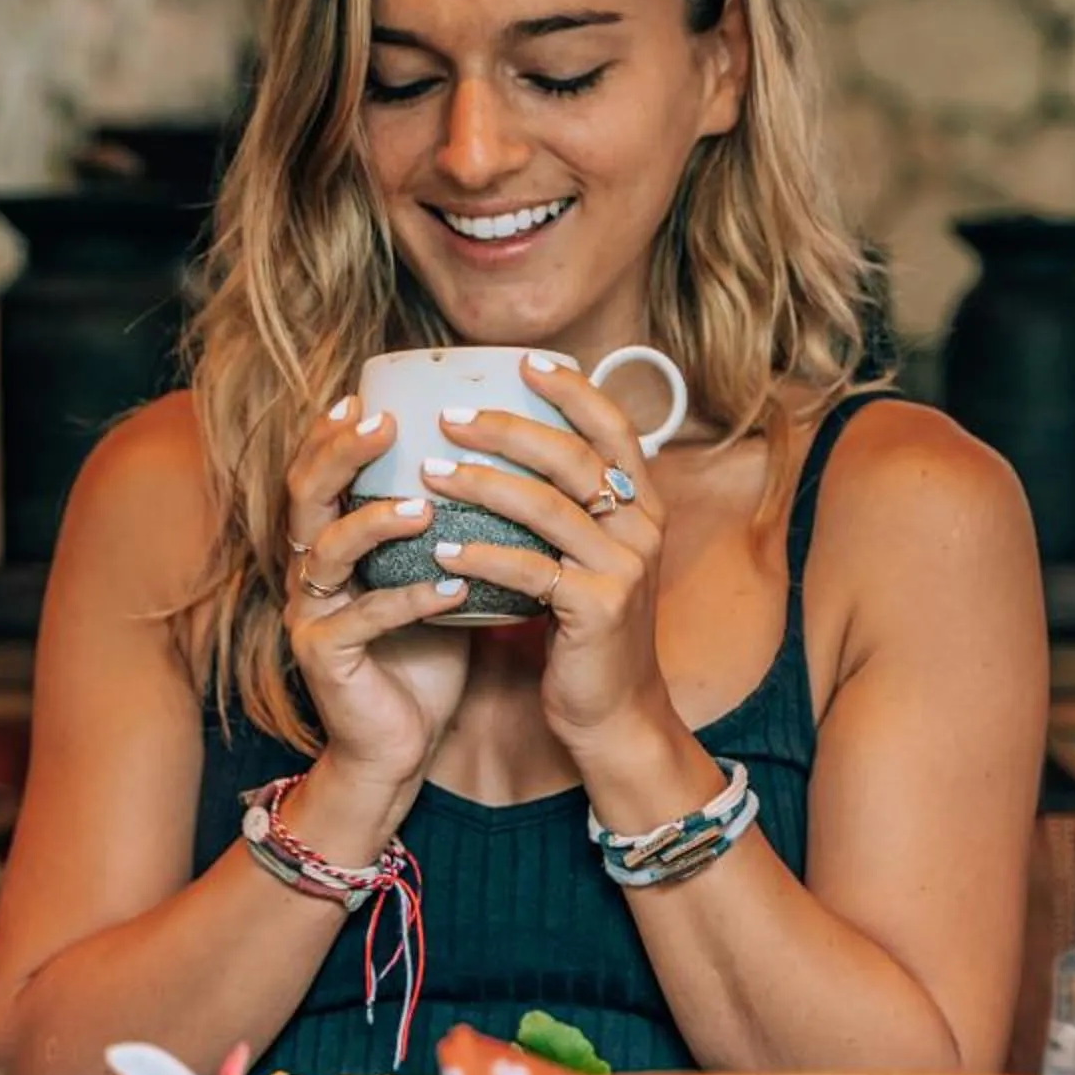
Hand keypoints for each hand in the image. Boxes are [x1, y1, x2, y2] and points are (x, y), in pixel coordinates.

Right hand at [283, 399, 470, 801]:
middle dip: (340, 453)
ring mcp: (312, 614)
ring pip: (327, 552)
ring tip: (422, 505)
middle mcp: (310, 571)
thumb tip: (514, 466)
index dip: (334, 432)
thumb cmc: (424, 655)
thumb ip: (454, 526)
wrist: (398, 745)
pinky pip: (364, 619)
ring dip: (374, 522)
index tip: (369, 393)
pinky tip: (454, 585)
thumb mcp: (439, 576)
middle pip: (306, 495)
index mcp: (331, 543)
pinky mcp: (325, 657)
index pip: (319, 472)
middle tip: (382, 423)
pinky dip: (410, 600)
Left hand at [421, 355, 671, 758]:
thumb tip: (503, 450)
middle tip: (451, 416)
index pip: (615, 429)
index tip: (524, 362)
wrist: (614, 713)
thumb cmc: (586, 630)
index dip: (572, 391)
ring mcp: (625, 569)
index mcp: (644, 507)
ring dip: (482, 484)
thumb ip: (565, 509)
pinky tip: (443, 549)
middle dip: (509, 429)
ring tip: (430, 472)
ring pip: (548, 507)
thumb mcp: (587, 559)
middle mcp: (643, 529)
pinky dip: (483, 556)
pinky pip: (530, 570)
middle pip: (575, 458)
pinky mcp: (598, 610)